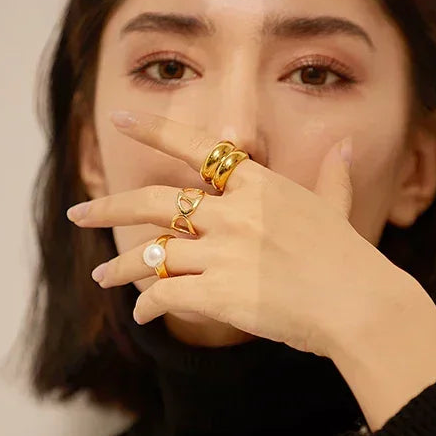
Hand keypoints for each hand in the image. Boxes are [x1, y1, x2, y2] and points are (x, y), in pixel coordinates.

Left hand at [66, 108, 417, 358]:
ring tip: (101, 279)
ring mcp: (222, 252)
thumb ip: (332, 176)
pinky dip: (148, 308)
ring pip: (152, 255)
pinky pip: (165, 298)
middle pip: (153, 202)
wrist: (357, 304)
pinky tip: (141, 317)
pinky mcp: (217, 294)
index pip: (194, 146)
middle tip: (78, 213)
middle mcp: (232, 213)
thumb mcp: (337, 209)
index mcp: (256, 185)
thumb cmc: (349, 258)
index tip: (119, 118)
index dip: (152, 130)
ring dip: (121, 268)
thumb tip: (342, 145)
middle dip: (108, 208)